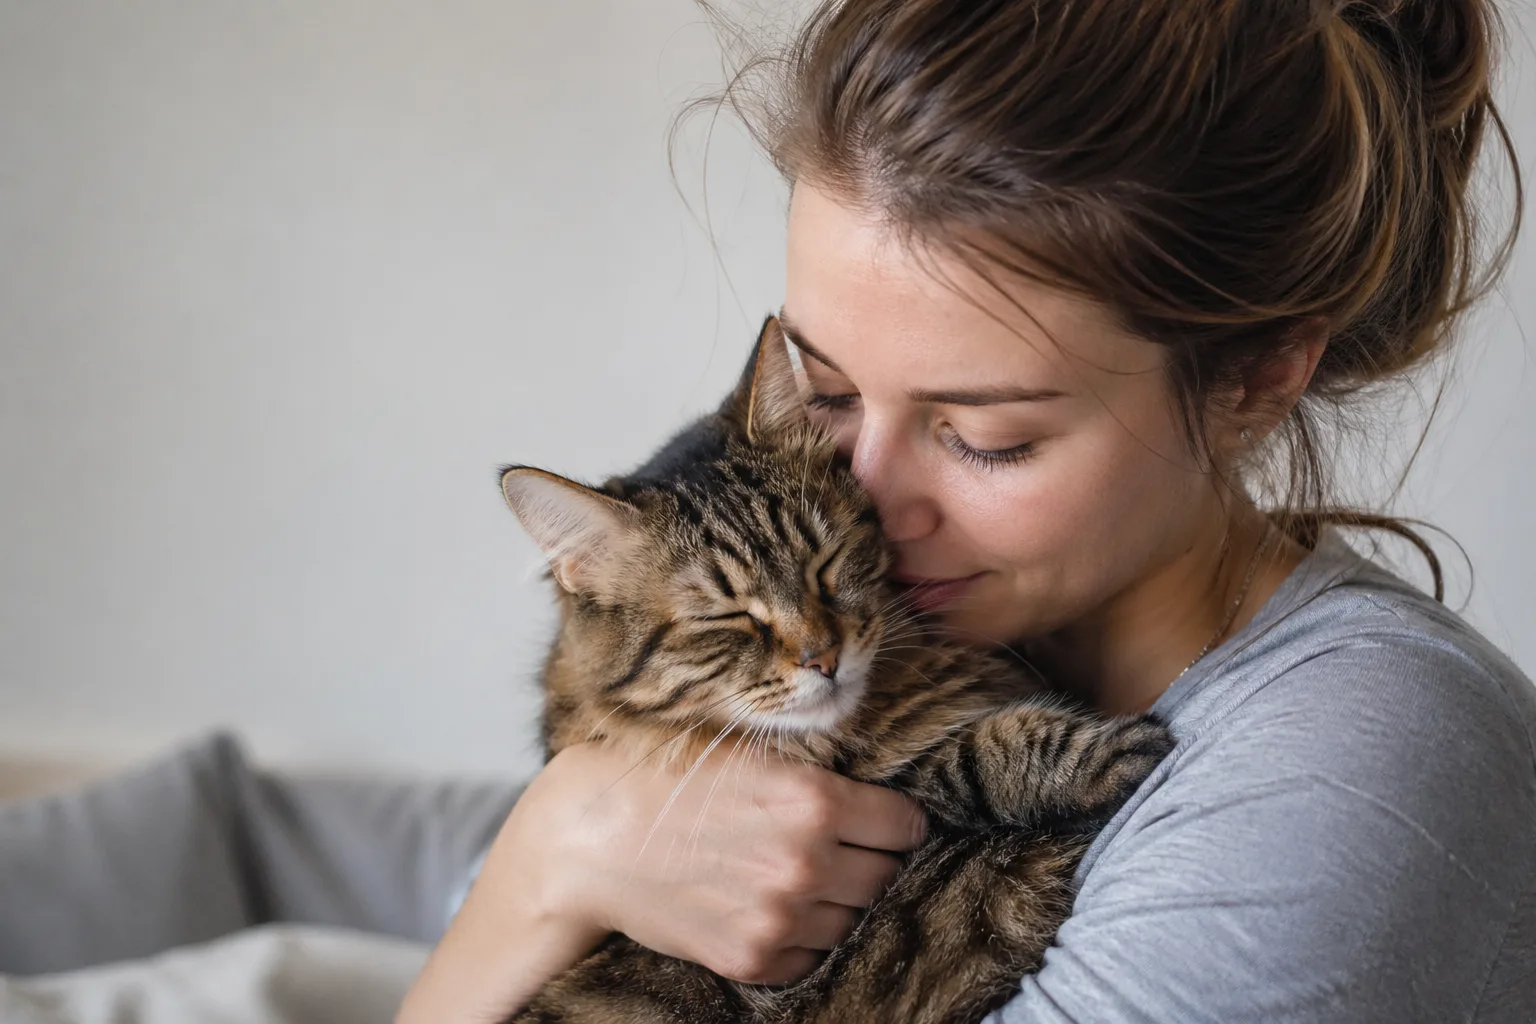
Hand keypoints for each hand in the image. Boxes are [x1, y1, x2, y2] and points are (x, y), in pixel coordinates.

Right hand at [527, 740, 927, 984]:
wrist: (590, 840)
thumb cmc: (665, 781)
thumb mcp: (748, 752)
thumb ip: (815, 772)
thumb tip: (874, 788)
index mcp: (812, 800)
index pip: (905, 824)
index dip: (899, 821)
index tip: (888, 821)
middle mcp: (805, 862)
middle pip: (886, 875)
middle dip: (872, 860)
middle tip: (847, 846)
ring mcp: (779, 917)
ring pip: (854, 919)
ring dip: (840, 900)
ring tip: (805, 876)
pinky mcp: (752, 957)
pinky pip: (812, 956)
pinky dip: (804, 936)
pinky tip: (775, 906)